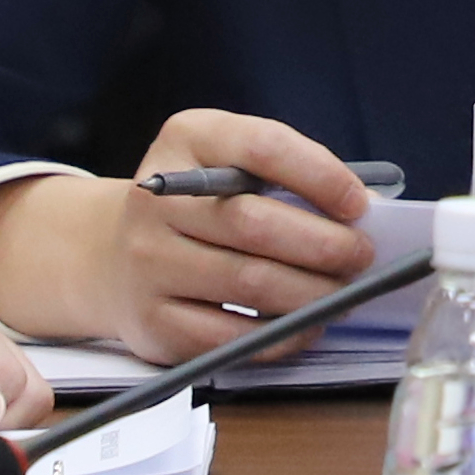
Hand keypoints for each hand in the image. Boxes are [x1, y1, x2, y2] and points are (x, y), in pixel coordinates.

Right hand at [0, 110, 374, 363]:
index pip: (260, 146)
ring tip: (344, 292)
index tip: (358, 203)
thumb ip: (286, 172)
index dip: (318, 175)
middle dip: (324, 244)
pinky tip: (307, 324)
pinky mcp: (154, 322)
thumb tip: (361, 209)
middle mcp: (158, 199)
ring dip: (312, 293)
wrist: (113, 256)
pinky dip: (282, 334)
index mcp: (187, 139)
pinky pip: (231, 335)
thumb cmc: (200, 205)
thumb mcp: (228, 160)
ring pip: (249, 283)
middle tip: (361, 256)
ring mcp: (149, 262)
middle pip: (255, 223)